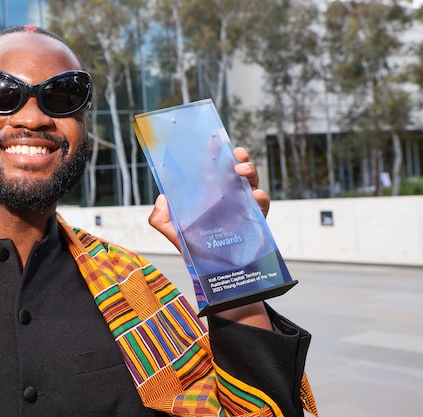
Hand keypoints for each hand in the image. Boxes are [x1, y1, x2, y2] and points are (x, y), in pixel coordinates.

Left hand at [148, 147, 268, 250]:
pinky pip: (262, 205)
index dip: (215, 153)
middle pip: (237, 170)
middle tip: (236, 153)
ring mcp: (243, 207)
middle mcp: (228, 196)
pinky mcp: (255, 220)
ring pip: (252, 182)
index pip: (213, 168)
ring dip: (250, 172)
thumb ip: (160, 218)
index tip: (215, 139)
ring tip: (242, 171)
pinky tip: (255, 196)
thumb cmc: (193, 248)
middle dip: (239, 158)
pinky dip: (261, 197)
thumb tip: (161, 199)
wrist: (211, 271)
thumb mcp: (172, 232)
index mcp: (210, 194)